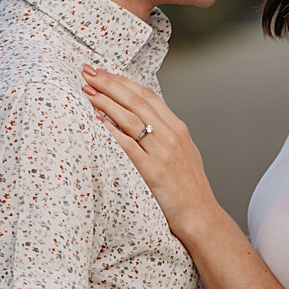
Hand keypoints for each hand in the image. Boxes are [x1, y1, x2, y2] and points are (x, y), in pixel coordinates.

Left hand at [81, 65, 217, 240]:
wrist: (201, 216)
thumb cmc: (188, 188)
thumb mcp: (181, 152)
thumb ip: (163, 134)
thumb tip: (138, 118)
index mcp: (177, 128)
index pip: (147, 95)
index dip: (123, 81)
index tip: (104, 72)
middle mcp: (171, 136)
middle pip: (136, 101)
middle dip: (109, 83)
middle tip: (88, 72)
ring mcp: (162, 152)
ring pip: (130, 118)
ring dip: (105, 101)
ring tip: (87, 90)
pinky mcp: (153, 171)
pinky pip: (127, 145)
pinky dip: (110, 130)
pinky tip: (96, 120)